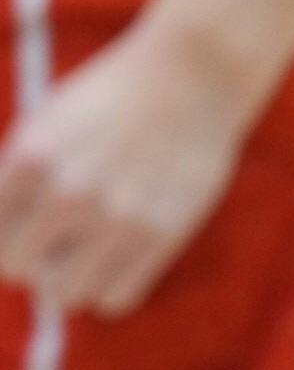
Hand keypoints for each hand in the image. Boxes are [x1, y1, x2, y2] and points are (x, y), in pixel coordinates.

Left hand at [0, 22, 253, 315]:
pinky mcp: (164, 232)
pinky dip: (115, 285)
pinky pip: (117, 299)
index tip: (28, 223)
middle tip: (61, 235)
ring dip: (74, 276)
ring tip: (95, 245)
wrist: (197, 70)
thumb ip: (13, 183)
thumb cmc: (113, 98)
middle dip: (35, 255)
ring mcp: (119, 215)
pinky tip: (126, 251)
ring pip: (66, 295)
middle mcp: (71, 191)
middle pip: (19, 270)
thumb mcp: (47, 126)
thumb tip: (4, 241)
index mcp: (31, 159)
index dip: (6, 234)